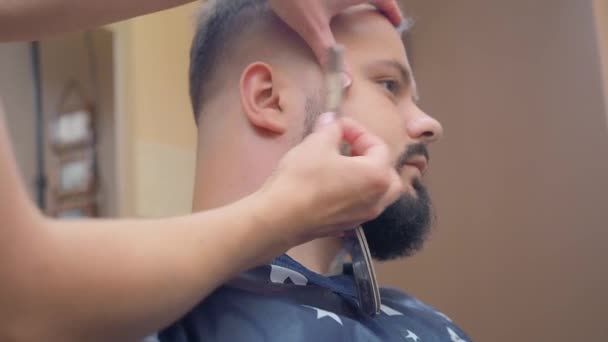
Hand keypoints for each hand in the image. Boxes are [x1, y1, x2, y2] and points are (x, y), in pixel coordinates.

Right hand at [258, 112, 401, 246]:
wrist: (280, 218)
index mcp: (377, 176)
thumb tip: (332, 120)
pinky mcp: (347, 227)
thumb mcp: (316, 143)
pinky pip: (361, 207)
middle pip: (387, 174)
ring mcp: (363, 217)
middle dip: (372, 157)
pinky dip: (355, 194)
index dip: (358, 131)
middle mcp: (377, 199)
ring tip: (344, 167)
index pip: (379, 146)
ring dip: (367, 178)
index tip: (339, 126)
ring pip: (378, 194)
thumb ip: (330, 129)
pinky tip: (334, 187)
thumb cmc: (303, 178)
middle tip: (350, 148)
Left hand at [269, 0, 401, 65]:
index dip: (391, 9)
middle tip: (381, 14)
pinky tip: (330, 7)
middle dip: (377, 2)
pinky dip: (341, 1)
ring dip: (359, 0)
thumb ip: (328, 55)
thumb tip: (346, 82)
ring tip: (359, 10)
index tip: (397, 21)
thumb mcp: (312, 29)